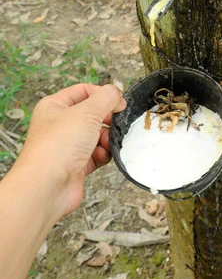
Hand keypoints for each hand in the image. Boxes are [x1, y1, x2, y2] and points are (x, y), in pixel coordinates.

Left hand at [16, 83, 125, 221]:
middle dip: (107, 119)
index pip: (83, 91)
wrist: (47, 187)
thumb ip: (107, 97)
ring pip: (97, 134)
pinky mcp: (77, 164)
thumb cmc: (57, 147)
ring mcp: (68, 145)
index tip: (117, 102)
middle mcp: (60, 125)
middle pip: (93, 114)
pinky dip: (103, 154)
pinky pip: (98, 153)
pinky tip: (99, 156)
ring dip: (107, 138)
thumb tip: (117, 96)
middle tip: (114, 122)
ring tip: (105, 142)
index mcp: (55, 106)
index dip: (102, 95)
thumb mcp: (87, 112)